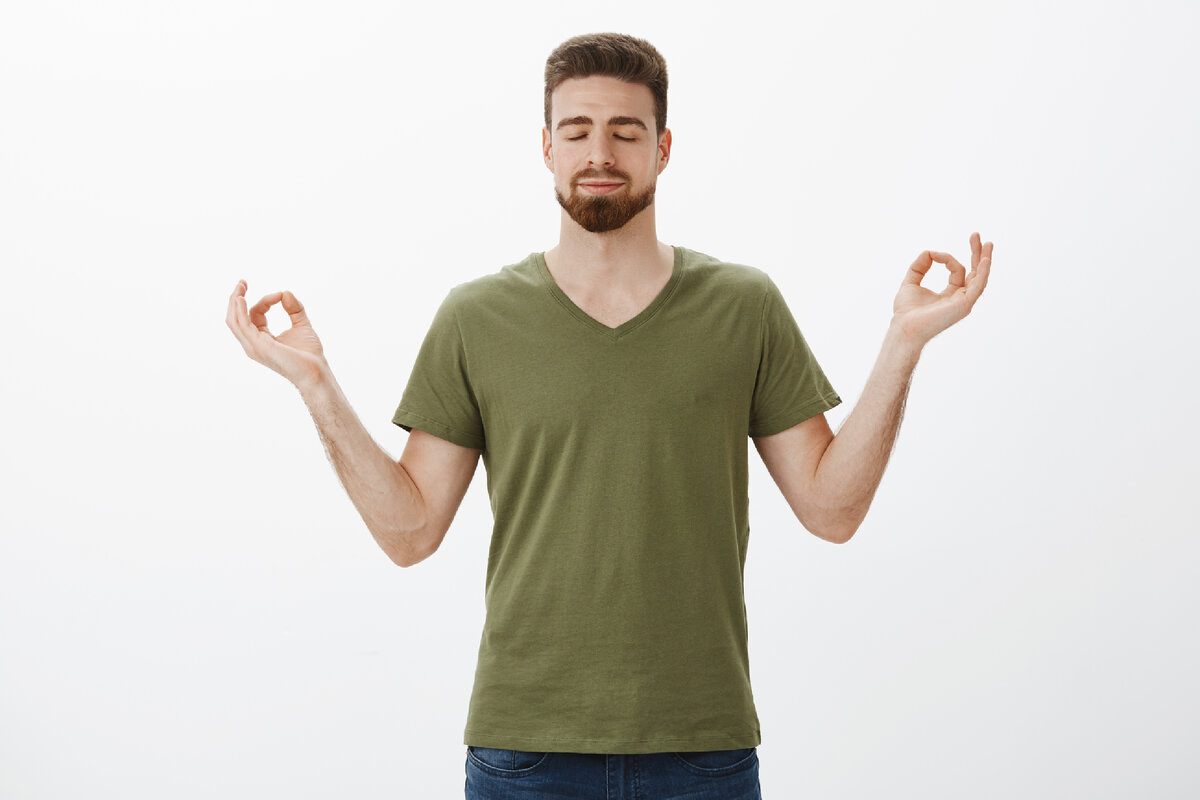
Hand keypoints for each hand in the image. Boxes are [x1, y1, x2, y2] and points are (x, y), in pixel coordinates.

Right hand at [226, 280, 328, 388]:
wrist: (316, 371)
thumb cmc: (309, 354)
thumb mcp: (301, 324)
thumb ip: (294, 308)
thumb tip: (285, 292)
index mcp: (261, 338)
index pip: (254, 314)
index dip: (266, 301)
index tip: (281, 295)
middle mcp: (254, 344)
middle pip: (236, 318)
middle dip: (236, 299)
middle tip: (242, 282)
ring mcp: (254, 346)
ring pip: (234, 321)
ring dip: (235, 302)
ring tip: (241, 286)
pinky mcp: (259, 346)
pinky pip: (242, 326)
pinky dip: (240, 311)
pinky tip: (241, 299)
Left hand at [891, 232, 992, 346]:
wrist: (904, 326)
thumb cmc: (906, 311)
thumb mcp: (911, 282)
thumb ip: (920, 266)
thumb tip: (929, 252)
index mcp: (950, 294)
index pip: (957, 270)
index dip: (946, 258)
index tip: (933, 254)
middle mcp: (960, 298)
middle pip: (975, 272)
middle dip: (977, 253)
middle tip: (976, 235)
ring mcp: (964, 302)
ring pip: (980, 278)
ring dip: (985, 260)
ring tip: (989, 243)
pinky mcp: (964, 305)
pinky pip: (978, 286)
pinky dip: (982, 272)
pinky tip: (985, 259)